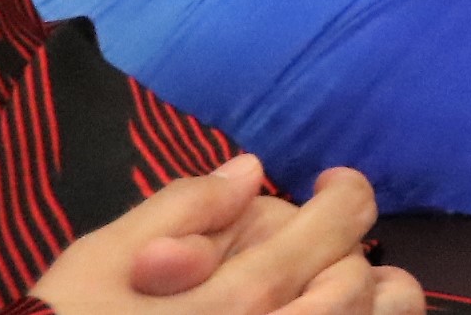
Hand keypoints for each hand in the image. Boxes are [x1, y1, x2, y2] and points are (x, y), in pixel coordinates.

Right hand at [35, 156, 415, 314]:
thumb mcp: (99, 262)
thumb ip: (181, 207)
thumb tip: (251, 169)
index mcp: (240, 298)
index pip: (339, 224)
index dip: (345, 194)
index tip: (328, 186)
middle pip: (362, 282)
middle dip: (345, 253)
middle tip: (315, 248)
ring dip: (371, 303)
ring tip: (333, 288)